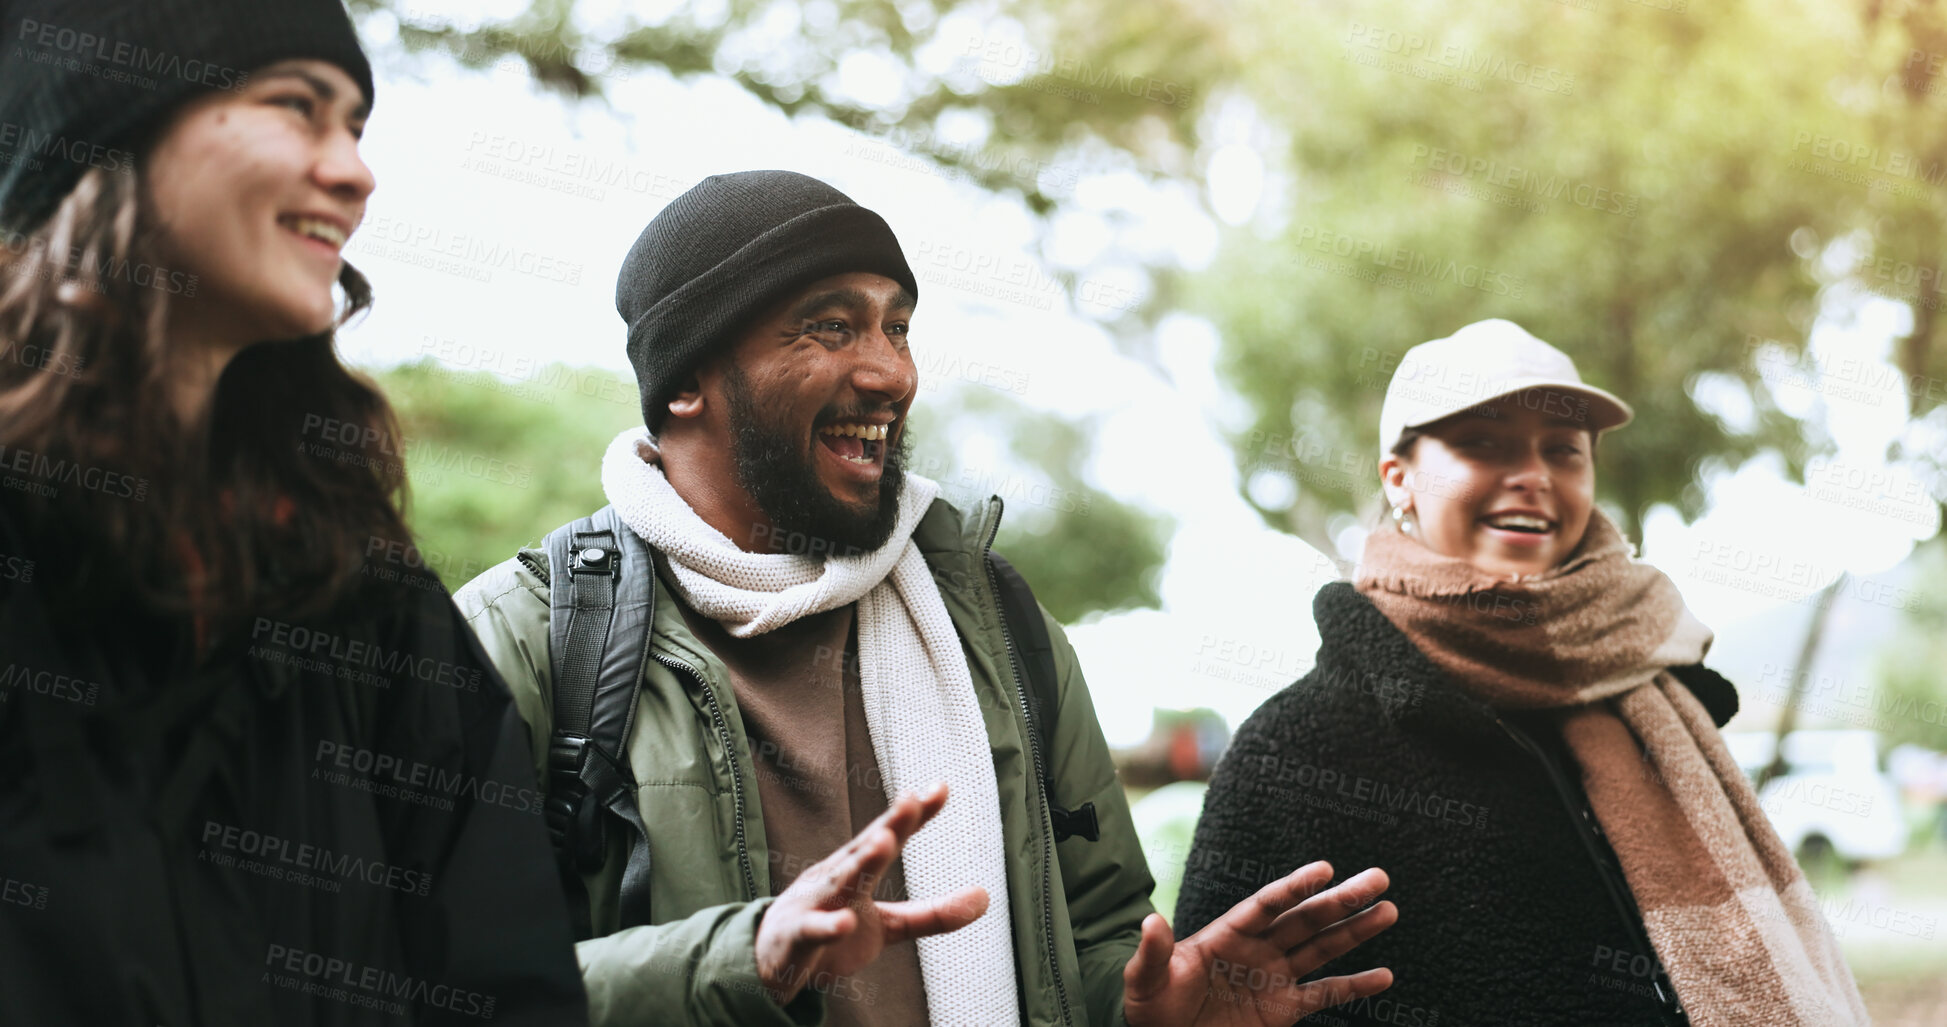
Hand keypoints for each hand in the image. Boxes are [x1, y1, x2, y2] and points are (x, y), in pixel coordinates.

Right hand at [753, 782, 988, 1005]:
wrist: (772, 961)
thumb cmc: (832, 928)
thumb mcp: (888, 926)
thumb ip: (932, 914)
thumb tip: (986, 897)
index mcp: (858, 868)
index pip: (889, 835)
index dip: (914, 815)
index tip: (941, 787)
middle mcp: (836, 876)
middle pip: (865, 847)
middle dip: (888, 824)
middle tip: (911, 800)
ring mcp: (815, 902)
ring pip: (839, 880)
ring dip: (861, 861)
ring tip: (885, 841)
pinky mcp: (798, 935)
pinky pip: (813, 930)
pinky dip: (828, 926)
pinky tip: (845, 922)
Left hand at [1123, 862, 1396, 1026]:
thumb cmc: (1152, 1006)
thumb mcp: (1146, 980)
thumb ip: (1154, 953)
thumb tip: (1150, 921)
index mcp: (1228, 934)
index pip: (1268, 904)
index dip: (1295, 887)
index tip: (1325, 869)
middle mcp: (1258, 949)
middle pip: (1306, 919)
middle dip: (1341, 900)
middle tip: (1378, 878)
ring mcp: (1274, 978)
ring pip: (1322, 949)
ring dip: (1355, 931)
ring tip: (1389, 910)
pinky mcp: (1283, 1010)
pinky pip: (1325, 995)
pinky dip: (1354, 987)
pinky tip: (1384, 976)